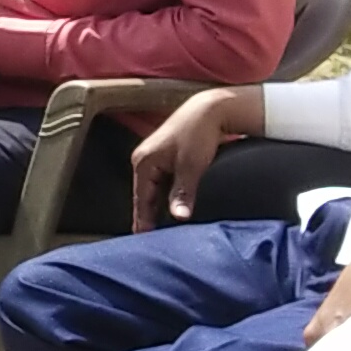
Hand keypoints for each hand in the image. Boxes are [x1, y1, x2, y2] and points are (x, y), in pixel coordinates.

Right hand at [131, 85, 260, 228]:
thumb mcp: (191, 166)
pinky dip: (167, 197)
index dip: (143, 221)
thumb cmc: (198, 133)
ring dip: (160, 207)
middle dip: (150, 217)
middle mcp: (144, 161)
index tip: (143, 241)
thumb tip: (178, 217)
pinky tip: (174, 208)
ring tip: (164, 229)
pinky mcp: (166, 159)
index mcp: (143, 163)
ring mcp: (154, 159)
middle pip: (145, 197)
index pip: (141, 200)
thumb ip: (182, 193)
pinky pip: (163, 184)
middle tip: (154, 241)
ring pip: (154, 191)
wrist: (210, 110)